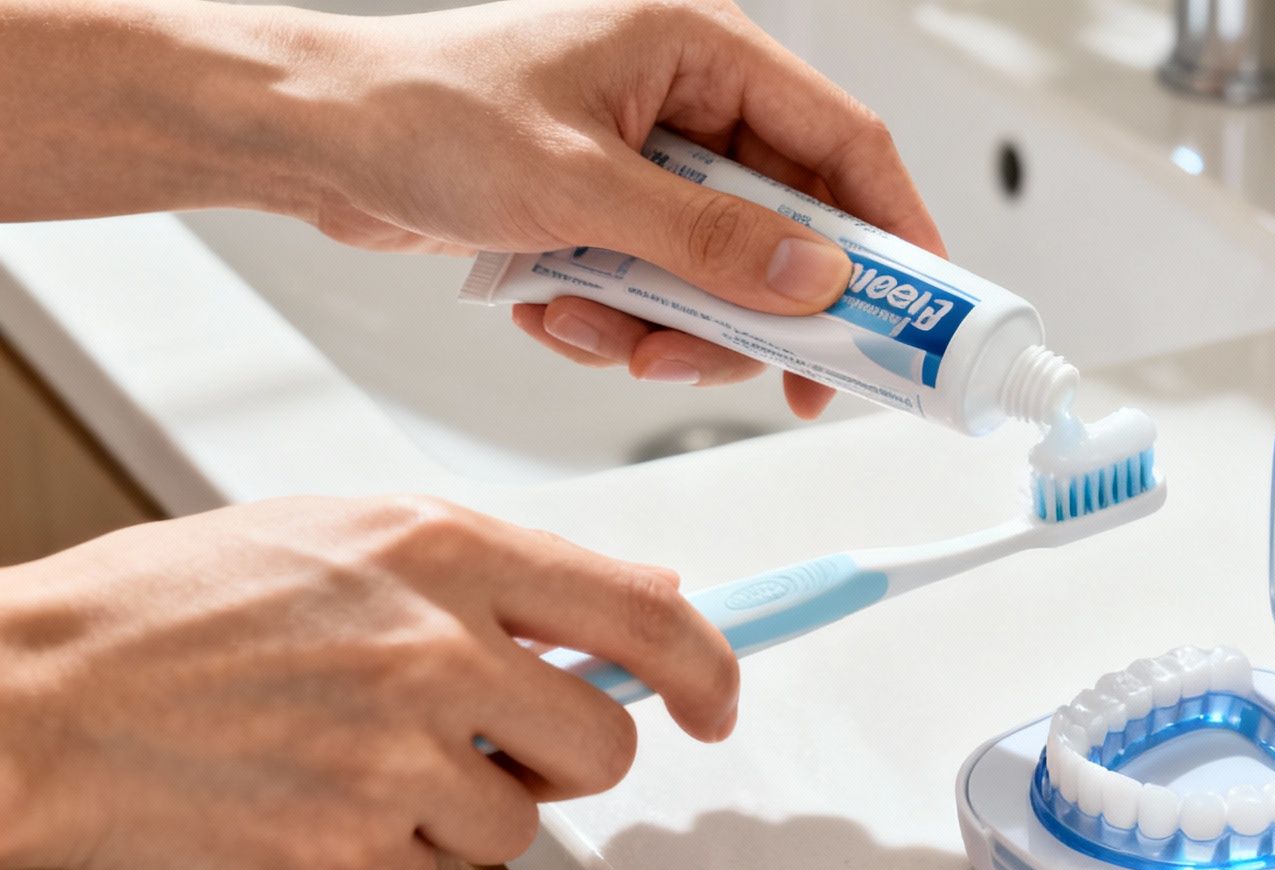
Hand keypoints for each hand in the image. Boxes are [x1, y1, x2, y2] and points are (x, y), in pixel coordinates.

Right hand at [0, 496, 737, 869]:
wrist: (38, 693)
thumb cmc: (182, 608)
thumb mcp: (356, 533)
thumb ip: (510, 566)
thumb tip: (648, 589)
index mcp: (445, 549)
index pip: (645, 613)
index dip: (708, 665)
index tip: (717, 702)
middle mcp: (439, 646)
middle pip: (602, 743)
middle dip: (563, 758)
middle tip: (490, 744)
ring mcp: (399, 753)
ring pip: (519, 821)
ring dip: (458, 806)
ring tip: (353, 755)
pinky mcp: (353, 848)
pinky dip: (380, 854)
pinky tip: (303, 797)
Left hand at [304, 0, 945, 417]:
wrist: (312, 138)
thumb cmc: (419, 112)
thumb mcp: (579, 186)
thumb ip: (709, 239)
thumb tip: (815, 276)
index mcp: (701, 49)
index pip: (845, 142)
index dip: (894, 230)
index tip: (918, 309)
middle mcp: (689, 100)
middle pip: (790, 226)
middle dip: (758, 308)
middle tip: (763, 372)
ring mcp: (653, 159)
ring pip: (726, 274)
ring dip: (674, 325)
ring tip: (602, 328)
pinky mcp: (616, 209)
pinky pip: (664, 288)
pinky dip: (622, 319)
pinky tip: (559, 308)